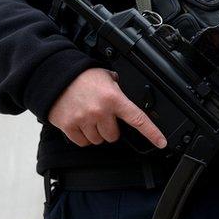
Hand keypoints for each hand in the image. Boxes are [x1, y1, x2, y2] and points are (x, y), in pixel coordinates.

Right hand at [48, 68, 166, 147]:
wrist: (56, 76)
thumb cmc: (82, 76)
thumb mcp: (107, 77)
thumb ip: (119, 89)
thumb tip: (127, 96)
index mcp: (114, 98)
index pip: (138, 119)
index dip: (152, 133)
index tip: (161, 143)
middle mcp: (100, 111)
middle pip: (113, 136)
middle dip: (110, 128)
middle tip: (103, 116)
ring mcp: (84, 120)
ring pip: (98, 140)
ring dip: (96, 133)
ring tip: (90, 117)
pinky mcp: (69, 126)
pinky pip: (82, 142)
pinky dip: (83, 136)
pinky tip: (81, 123)